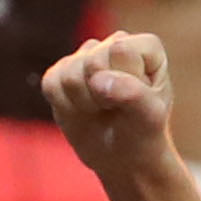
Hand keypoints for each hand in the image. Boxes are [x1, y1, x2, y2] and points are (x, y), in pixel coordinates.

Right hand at [39, 29, 175, 172]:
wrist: (122, 157)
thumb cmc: (142, 132)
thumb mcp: (149, 118)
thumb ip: (132, 94)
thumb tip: (97, 79)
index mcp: (145, 47)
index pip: (120, 51)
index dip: (122, 82)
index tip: (135, 102)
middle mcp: (115, 43)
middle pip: (91, 61)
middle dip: (100, 96)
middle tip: (115, 110)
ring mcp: (86, 55)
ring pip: (69, 73)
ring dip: (83, 103)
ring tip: (100, 111)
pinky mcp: (61, 71)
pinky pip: (51, 83)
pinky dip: (64, 107)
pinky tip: (82, 111)